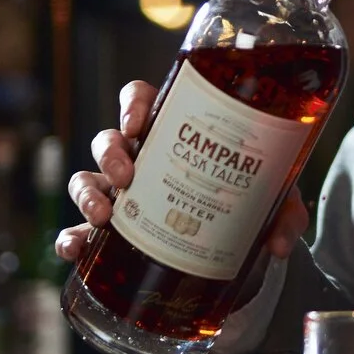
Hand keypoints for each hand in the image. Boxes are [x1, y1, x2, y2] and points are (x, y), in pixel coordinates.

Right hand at [54, 77, 310, 267]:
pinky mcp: (110, 234)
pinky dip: (70, 238)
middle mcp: (140, 159)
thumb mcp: (267, 203)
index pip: (142, 100)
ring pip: (85, 179)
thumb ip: (283, 214)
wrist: (231, 254)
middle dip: (111, 152)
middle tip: (127, 174)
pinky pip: (77, 230)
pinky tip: (75, 250)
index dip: (134, 104)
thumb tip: (281, 243)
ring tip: (105, 216)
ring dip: (87, 193)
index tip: (139, 123)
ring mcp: (120, 195)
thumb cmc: (242, 207)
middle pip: (109, 139)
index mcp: (173, 135)